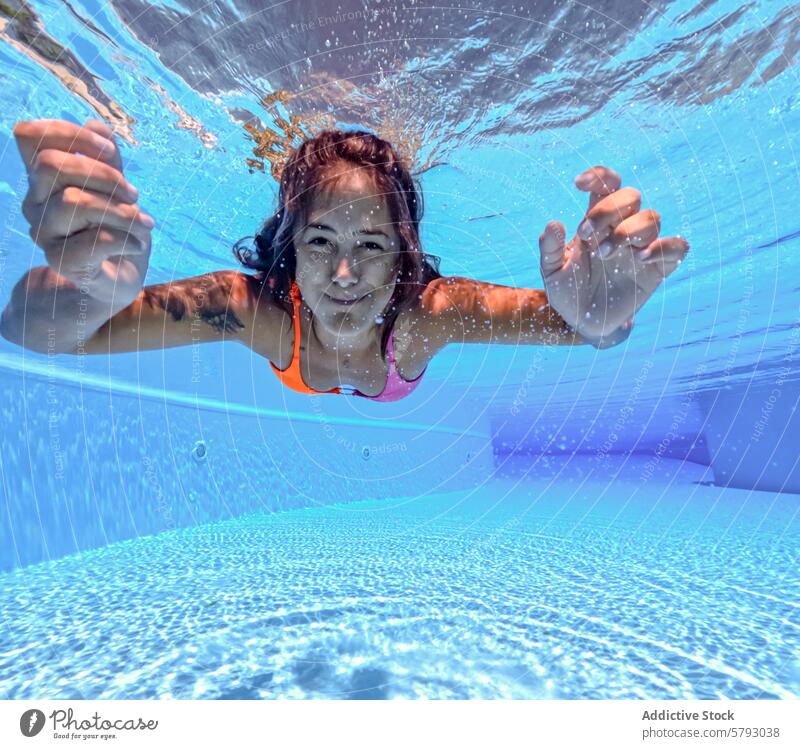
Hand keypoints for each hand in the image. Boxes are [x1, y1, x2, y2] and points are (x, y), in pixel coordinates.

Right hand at [13, 118, 154, 305]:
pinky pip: (94, 239)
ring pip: (73, 201)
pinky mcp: (63, 263)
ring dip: (121, 211)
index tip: (108, 151)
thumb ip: (109, 159)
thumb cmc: (117, 232)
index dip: (71, 134)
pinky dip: (126, 238)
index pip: (30, 136)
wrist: (115, 283)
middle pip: (51, 165)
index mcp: (44, 181)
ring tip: (143, 223)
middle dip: (104, 174)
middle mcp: (36, 205)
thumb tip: (96, 124)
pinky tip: (138, 244)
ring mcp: (45, 235)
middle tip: (133, 194)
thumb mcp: (119, 190)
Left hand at [538, 166, 688, 341]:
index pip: (607, 185)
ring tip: (605, 254)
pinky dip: (663, 247)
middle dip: (608, 210)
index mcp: (596, 222)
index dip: (599, 176)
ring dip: (628, 230)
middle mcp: (622, 228)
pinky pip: (676, 247)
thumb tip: (553, 224)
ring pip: (651, 217)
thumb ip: (549, 248)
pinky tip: (640, 258)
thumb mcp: (551, 272)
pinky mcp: (658, 268)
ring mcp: (641, 247)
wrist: (583, 324)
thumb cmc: (568, 292)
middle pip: (631, 196)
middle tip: (586, 236)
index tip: (578, 183)